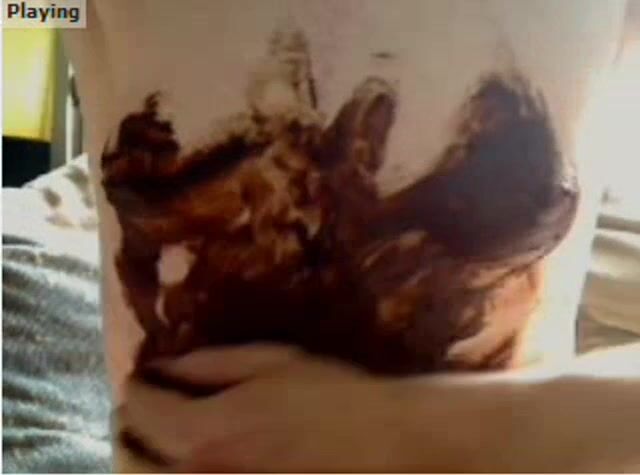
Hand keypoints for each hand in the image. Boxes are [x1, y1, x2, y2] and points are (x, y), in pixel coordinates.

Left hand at [122, 344, 414, 472]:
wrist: (380, 446)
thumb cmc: (329, 398)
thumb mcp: (270, 363)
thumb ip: (208, 364)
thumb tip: (163, 367)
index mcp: (203, 435)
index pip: (140, 410)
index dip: (137, 387)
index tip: (142, 376)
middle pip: (128, 460)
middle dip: (127, 429)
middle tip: (136, 411)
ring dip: (138, 462)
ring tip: (150, 444)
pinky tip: (182, 465)